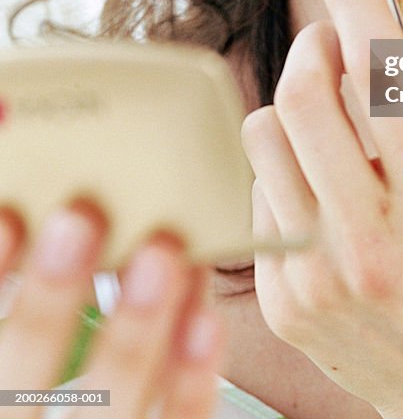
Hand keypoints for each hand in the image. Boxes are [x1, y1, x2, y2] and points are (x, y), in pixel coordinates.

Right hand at [0, 203, 224, 417]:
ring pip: (106, 416)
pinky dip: (189, 385)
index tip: (10, 216)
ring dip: (133, 336)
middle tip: (81, 218)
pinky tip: (204, 318)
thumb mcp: (28, 355)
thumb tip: (26, 185)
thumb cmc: (45, 393)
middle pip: (19, 394)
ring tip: (161, 254)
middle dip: (49, 305)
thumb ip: (20, 287)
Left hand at [241, 0, 402, 418]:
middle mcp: (368, 246)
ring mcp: (313, 278)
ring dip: (298, 99)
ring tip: (341, 118)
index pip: (379, 72)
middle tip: (340, 34)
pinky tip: (334, 186)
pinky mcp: (280, 300)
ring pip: (264, 132)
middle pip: (302, 93)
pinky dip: (293, 162)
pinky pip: (260, 187)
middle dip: (317, 38)